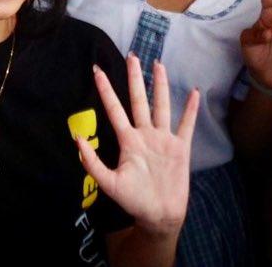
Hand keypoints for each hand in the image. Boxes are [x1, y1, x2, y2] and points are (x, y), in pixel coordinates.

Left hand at [75, 55, 200, 237]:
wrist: (159, 216)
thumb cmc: (133, 201)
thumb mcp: (108, 183)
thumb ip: (92, 162)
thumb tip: (77, 139)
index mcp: (128, 140)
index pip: (115, 109)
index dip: (106, 90)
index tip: (96, 70)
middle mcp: (145, 135)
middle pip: (139, 100)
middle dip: (135, 79)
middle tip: (132, 55)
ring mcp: (163, 139)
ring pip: (162, 106)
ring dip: (161, 86)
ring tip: (158, 65)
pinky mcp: (180, 148)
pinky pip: (186, 125)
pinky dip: (190, 110)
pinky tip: (194, 93)